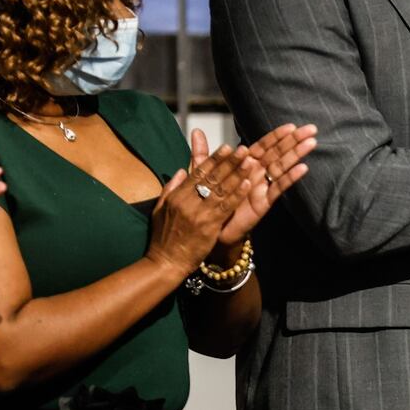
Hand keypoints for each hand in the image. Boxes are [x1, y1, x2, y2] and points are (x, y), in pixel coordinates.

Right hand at [145, 143, 250, 276]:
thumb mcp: (160, 209)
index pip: (198, 172)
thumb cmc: (163, 237)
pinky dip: (237, 195)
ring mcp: (198, 214)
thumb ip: (171, 188)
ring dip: (237, 174)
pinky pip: (225, 207)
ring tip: (250, 161)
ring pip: (221, 190)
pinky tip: (247, 184)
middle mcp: (187, 201)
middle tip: (242, 149)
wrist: (166, 262)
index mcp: (177, 195)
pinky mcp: (208, 227)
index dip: (213, 159)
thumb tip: (180, 170)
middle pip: (212, 177)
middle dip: (228, 162)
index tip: (225, 147)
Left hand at [195, 123, 316, 248]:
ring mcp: (262, 187)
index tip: (292, 125)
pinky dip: (290, 178)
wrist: (210, 229)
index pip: (264, 146)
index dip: (277, 135)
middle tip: (312, 129)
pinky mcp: (264, 202)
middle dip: (295, 141)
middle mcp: (256, 174)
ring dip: (297, 154)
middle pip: (278, 153)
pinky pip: (278, 188)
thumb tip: (196, 131)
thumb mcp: (203, 174)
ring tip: (311, 143)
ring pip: (282, 167)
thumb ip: (203, 154)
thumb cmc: (210, 202)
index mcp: (244, 165)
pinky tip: (302, 168)